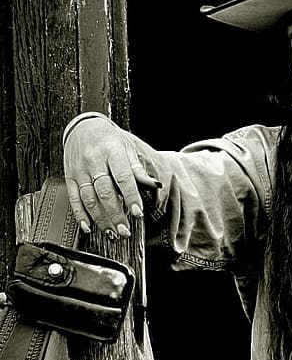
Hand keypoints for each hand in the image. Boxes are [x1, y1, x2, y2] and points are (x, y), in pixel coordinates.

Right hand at [64, 116, 159, 239]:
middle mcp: (94, 161)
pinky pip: (73, 198)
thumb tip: (154, 185)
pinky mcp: (69, 177)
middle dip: (115, 214)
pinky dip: (80, 215)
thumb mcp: (127, 149)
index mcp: (111, 152)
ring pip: (89, 198)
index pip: (123, 177)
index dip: (131, 197)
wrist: (83, 127)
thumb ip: (138, 170)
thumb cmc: (108, 139)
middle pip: (105, 191)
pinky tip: (88, 227)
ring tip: (111, 233)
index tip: (138, 213)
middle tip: (125, 231)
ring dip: (100, 219)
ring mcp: (80, 170)